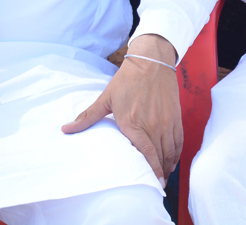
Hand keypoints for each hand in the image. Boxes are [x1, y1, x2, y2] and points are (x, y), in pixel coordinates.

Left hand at [61, 34, 180, 183]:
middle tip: (155, 184)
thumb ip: (88, 117)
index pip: (147, 153)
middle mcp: (154, 124)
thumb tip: (65, 129)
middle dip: (159, 172)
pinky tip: (172, 158)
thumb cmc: (128, 80)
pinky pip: (179, 139)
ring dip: (168, 164)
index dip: (151, 170)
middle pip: (161, 155)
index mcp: (134, 123)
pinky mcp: (176, 115)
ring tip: (163, 175)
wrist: (151, 62)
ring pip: (171, 149)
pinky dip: (176, 152)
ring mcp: (167, 120)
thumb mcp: (106, 98)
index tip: (151, 182)